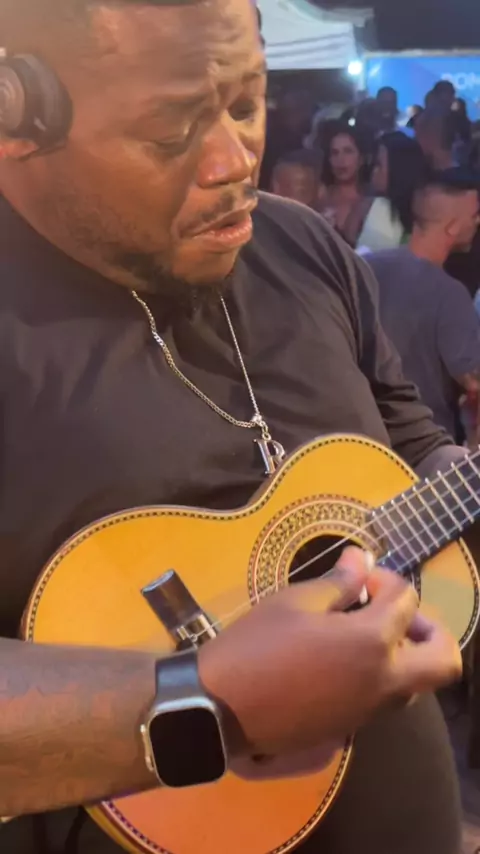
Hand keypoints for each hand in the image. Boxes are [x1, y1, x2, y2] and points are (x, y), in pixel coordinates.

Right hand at [199, 548, 461, 756]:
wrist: (221, 709)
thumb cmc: (255, 646)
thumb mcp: (295, 602)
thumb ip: (339, 582)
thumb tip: (361, 558)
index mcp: (372, 642)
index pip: (406, 600)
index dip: (385, 578)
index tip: (359, 576)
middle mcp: (384, 680)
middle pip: (442, 660)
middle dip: (428, 627)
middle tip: (390, 611)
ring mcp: (370, 709)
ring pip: (416, 683)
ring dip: (404, 653)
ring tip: (362, 631)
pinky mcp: (351, 727)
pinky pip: (386, 699)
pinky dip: (381, 674)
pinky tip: (340, 658)